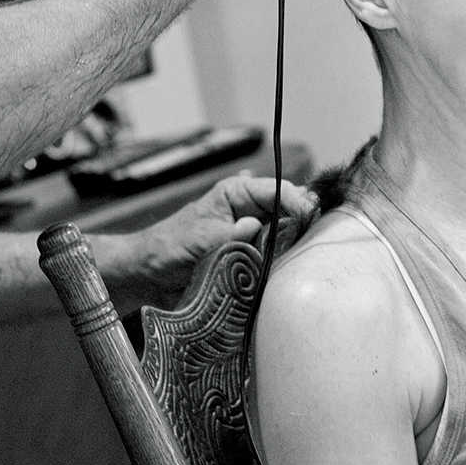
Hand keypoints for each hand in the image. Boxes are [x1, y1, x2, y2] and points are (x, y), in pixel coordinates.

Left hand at [96, 171, 316, 311]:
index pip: (278, 190)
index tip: (311, 217)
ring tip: (306, 256)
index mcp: (237, 193)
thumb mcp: (202, 238)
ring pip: (285, 236)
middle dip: (301, 223)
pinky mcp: (250, 260)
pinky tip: (288, 271)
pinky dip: (281, 265)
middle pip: (288, 212)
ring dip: (292, 247)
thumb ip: (232, 233)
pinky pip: (274, 260)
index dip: (297, 201)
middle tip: (316, 239)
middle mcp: (249, 211)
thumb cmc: (169, 247)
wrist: (149, 274)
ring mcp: (252, 236)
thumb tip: (256, 227)